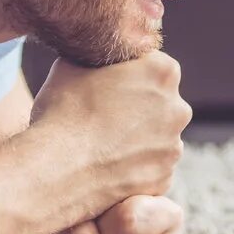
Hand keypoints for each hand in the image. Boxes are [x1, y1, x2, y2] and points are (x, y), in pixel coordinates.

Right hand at [28, 52, 190, 211]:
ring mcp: (173, 147)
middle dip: (137, 108)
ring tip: (101, 146)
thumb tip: (98, 54)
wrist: (56, 170)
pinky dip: (133, 169)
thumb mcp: (73, 63)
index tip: (105, 87)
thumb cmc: (62, 111)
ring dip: (136, 140)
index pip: (151, 65)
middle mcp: (178, 108)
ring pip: (156, 138)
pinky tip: (106, 168)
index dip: (126, 76)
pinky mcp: (163, 179)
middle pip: (159, 104)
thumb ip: (100, 55)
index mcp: (163, 71)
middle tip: (102, 118)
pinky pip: (150, 170)